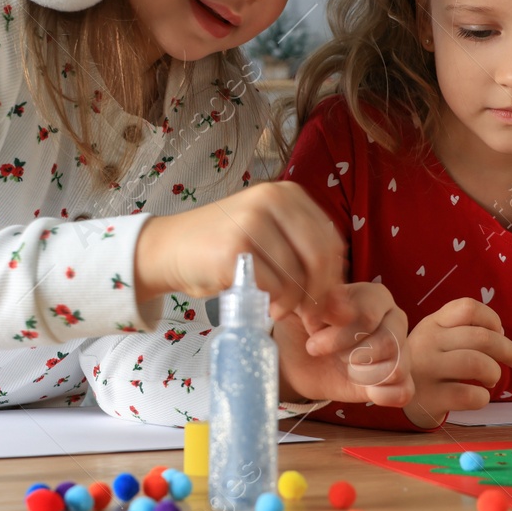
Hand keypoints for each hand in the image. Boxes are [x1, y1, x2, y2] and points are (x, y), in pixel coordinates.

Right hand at [135, 181, 344, 322]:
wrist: (169, 249)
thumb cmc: (222, 248)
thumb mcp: (269, 235)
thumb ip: (304, 255)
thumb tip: (343, 301)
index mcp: (287, 194)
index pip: (331, 241)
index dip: (333, 277)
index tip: (323, 301)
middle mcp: (271, 200)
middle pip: (320, 257)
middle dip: (319, 294)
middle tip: (310, 316)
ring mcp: (252, 222)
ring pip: (297, 275)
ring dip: (294, 304)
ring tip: (280, 310)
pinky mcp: (234, 248)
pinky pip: (274, 286)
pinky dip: (276, 305)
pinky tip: (265, 306)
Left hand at [272, 282, 412, 406]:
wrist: (299, 359)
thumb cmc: (303, 327)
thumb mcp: (301, 309)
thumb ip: (316, 302)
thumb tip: (337, 307)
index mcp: (375, 296)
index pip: (368, 317)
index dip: (336, 333)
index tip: (311, 333)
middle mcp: (395, 319)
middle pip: (387, 344)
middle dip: (348, 354)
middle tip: (324, 352)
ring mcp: (401, 350)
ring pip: (396, 368)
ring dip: (361, 374)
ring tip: (345, 366)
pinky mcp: (399, 381)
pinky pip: (403, 391)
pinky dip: (380, 394)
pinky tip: (361, 387)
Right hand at [401, 297, 511, 427]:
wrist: (392, 395)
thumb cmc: (428, 363)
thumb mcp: (436, 337)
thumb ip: (463, 329)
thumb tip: (501, 333)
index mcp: (432, 323)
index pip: (468, 308)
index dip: (492, 318)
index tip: (499, 332)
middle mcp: (427, 342)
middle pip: (481, 337)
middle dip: (508, 350)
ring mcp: (426, 370)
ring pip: (476, 364)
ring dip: (494, 372)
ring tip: (491, 379)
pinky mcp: (429, 398)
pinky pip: (469, 395)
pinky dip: (483, 397)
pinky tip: (478, 396)